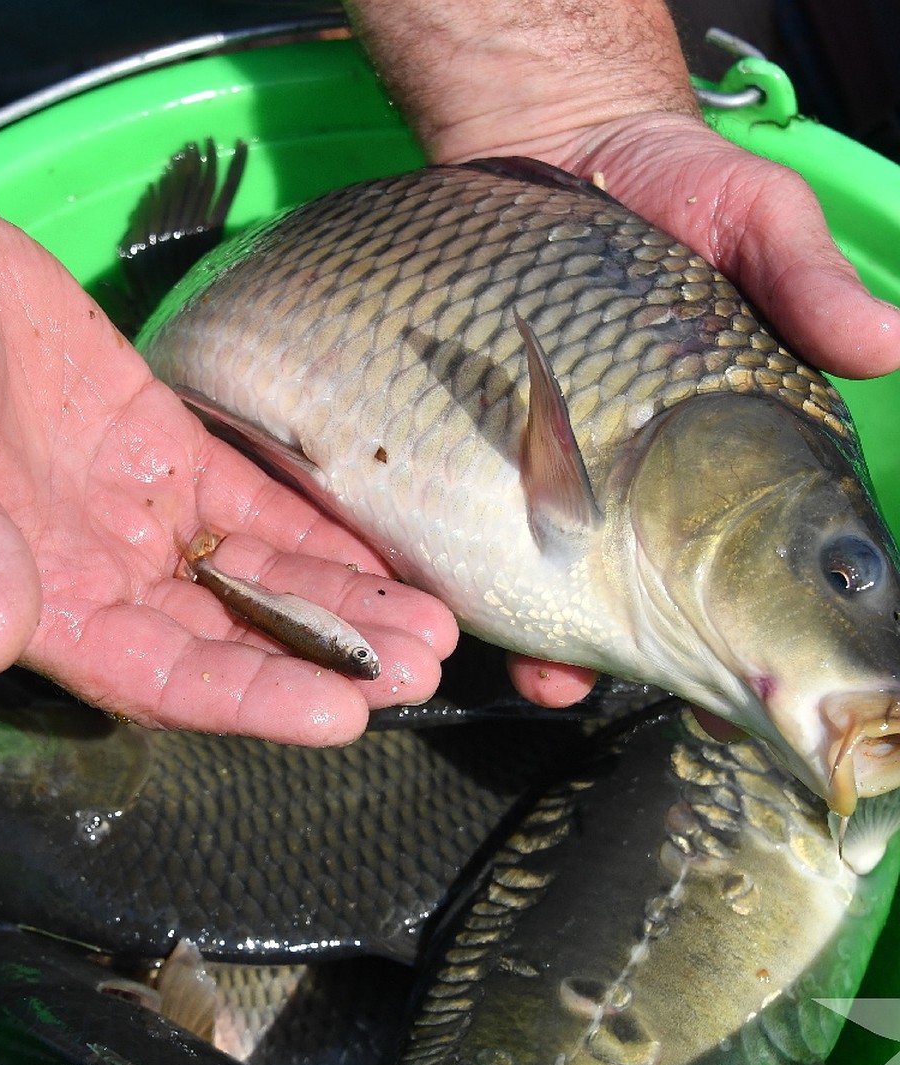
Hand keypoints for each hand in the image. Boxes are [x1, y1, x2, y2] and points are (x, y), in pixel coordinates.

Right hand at [0, 189, 457, 742]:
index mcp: (42, 602)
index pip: (164, 677)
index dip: (253, 700)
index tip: (342, 713)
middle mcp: (104, 577)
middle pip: (232, 640)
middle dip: (326, 659)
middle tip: (420, 668)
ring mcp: (142, 519)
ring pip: (258, 580)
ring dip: (343, 605)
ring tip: (431, 623)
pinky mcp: (169, 455)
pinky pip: (256, 507)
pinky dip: (319, 534)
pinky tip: (384, 553)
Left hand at [347, 0, 899, 712]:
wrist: (548, 144)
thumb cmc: (668, 186)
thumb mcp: (749, 215)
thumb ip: (802, 279)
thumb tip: (890, 343)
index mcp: (699, 452)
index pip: (723, 556)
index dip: (725, 626)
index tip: (722, 681)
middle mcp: (615, 474)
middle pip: (618, 588)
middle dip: (612, 650)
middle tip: (593, 688)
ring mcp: (531, 462)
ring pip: (530, 571)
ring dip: (530, 634)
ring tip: (533, 672)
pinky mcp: (460, 435)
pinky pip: (447, 508)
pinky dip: (445, 557)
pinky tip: (440, 592)